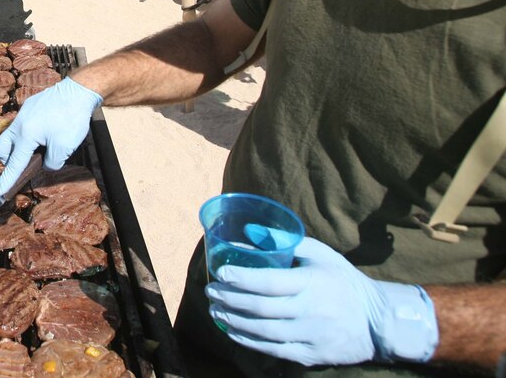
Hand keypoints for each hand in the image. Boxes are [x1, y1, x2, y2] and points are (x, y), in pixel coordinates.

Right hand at [0, 77, 101, 196]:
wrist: (79, 91)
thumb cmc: (72, 118)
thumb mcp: (64, 148)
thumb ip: (51, 162)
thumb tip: (45, 164)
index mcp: (26, 135)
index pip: (14, 163)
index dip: (7, 180)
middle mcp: (19, 123)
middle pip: (2, 147)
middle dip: (8, 160)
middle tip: (23, 165)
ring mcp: (23, 113)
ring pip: (11, 135)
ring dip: (19, 146)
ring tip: (38, 149)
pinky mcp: (30, 106)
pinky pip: (22, 125)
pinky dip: (28, 134)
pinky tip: (46, 133)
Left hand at [206, 237, 438, 365]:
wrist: (378, 322)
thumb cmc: (343, 281)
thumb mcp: (321, 255)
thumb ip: (286, 242)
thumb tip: (249, 233)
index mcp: (312, 283)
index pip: (269, 282)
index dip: (241, 278)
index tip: (220, 273)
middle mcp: (310, 312)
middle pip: (260, 308)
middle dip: (229, 299)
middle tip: (211, 291)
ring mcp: (311, 337)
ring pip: (263, 332)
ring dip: (233, 321)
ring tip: (216, 310)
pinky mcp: (310, 355)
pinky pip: (272, 350)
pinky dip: (248, 341)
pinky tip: (233, 331)